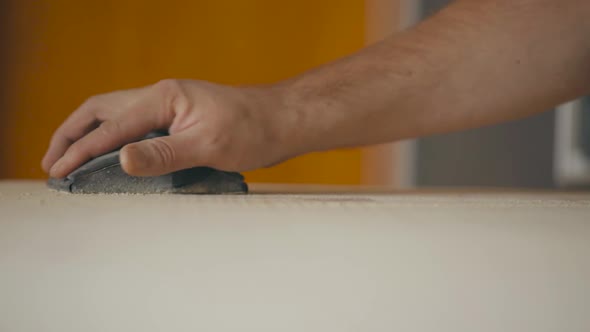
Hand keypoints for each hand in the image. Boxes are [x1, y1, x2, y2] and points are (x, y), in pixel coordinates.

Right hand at [42, 79, 296, 177]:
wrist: (282, 121)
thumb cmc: (253, 129)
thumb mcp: (209, 146)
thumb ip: (164, 153)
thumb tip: (120, 158)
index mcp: (163, 97)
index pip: (112, 127)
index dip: (82, 151)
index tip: (59, 173)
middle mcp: (161, 96)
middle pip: (101, 110)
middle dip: (72, 135)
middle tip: (52, 163)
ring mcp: (169, 106)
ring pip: (115, 115)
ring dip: (89, 134)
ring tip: (70, 159)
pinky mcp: (178, 119)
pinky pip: (134, 125)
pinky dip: (113, 138)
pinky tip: (110, 155)